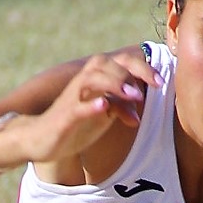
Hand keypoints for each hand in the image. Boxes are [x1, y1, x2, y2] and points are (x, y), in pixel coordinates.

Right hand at [23, 47, 164, 163]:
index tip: (161, 82)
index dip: (142, 68)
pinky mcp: (64, 118)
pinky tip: (105, 106)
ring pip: (92, 79)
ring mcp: (73, 99)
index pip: (119, 63)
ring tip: (134, 96)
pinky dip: (91, 105)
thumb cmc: (75, 124)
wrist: (41, 139)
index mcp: (95, 80)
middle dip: (133, 72)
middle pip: (107, 64)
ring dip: (115, 84)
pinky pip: (77, 108)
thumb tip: (139, 107)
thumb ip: (120, 106)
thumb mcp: (103, 115)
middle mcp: (83, 84)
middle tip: (155, 86)